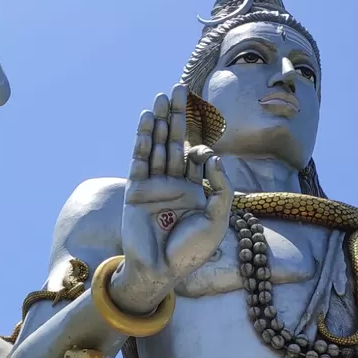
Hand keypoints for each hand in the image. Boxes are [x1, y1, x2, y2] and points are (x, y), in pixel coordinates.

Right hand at [109, 85, 232, 312]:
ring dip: (160, 120)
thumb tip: (215, 156)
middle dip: (178, 115)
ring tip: (162, 95)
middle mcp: (174, 183)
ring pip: (158, 145)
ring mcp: (154, 185)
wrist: (162, 270)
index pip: (197, 155)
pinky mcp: (136, 189)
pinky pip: (140, 159)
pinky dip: (143, 138)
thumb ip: (221, 189)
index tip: (204, 154)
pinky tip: (147, 118)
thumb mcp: (217, 220)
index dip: (201, 146)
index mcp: (195, 189)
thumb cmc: (191, 251)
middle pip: (176, 141)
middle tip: (180, 87)